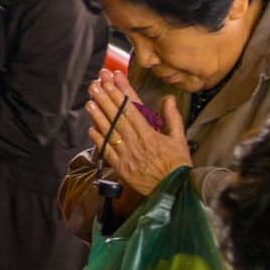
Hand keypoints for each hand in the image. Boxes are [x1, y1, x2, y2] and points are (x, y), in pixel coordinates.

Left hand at [85, 73, 189, 197]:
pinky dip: (98, 138)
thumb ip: (173, 118)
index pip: (133, 107)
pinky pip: (107, 151)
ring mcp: (127, 155)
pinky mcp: (121, 167)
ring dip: (98, 114)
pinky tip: (91, 127)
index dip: (123, 90)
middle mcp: (137, 143)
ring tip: (90, 99)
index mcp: (151, 134)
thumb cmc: (178, 165)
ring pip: (110, 131)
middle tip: (96, 83)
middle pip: (118, 116)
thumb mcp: (180, 140)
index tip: (115, 77)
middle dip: (106, 97)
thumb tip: (168, 99)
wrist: (173, 192)